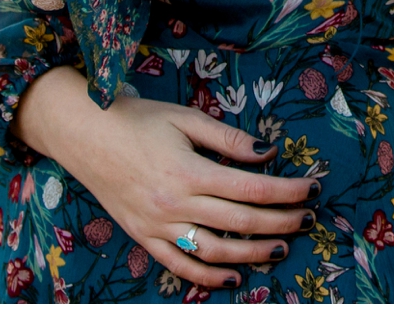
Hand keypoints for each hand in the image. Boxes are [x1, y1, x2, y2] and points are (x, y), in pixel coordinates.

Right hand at [14, 67, 313, 290]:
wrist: (83, 134)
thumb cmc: (135, 119)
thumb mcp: (184, 118)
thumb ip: (227, 138)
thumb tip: (268, 153)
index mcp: (188, 170)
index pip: (251, 187)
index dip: (286, 191)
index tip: (310, 189)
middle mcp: (175, 203)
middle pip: (240, 220)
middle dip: (280, 222)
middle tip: (307, 218)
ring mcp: (158, 225)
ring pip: (215, 251)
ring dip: (252, 253)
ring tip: (281, 246)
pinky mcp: (144, 237)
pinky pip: (180, 266)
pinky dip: (208, 276)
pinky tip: (234, 274)